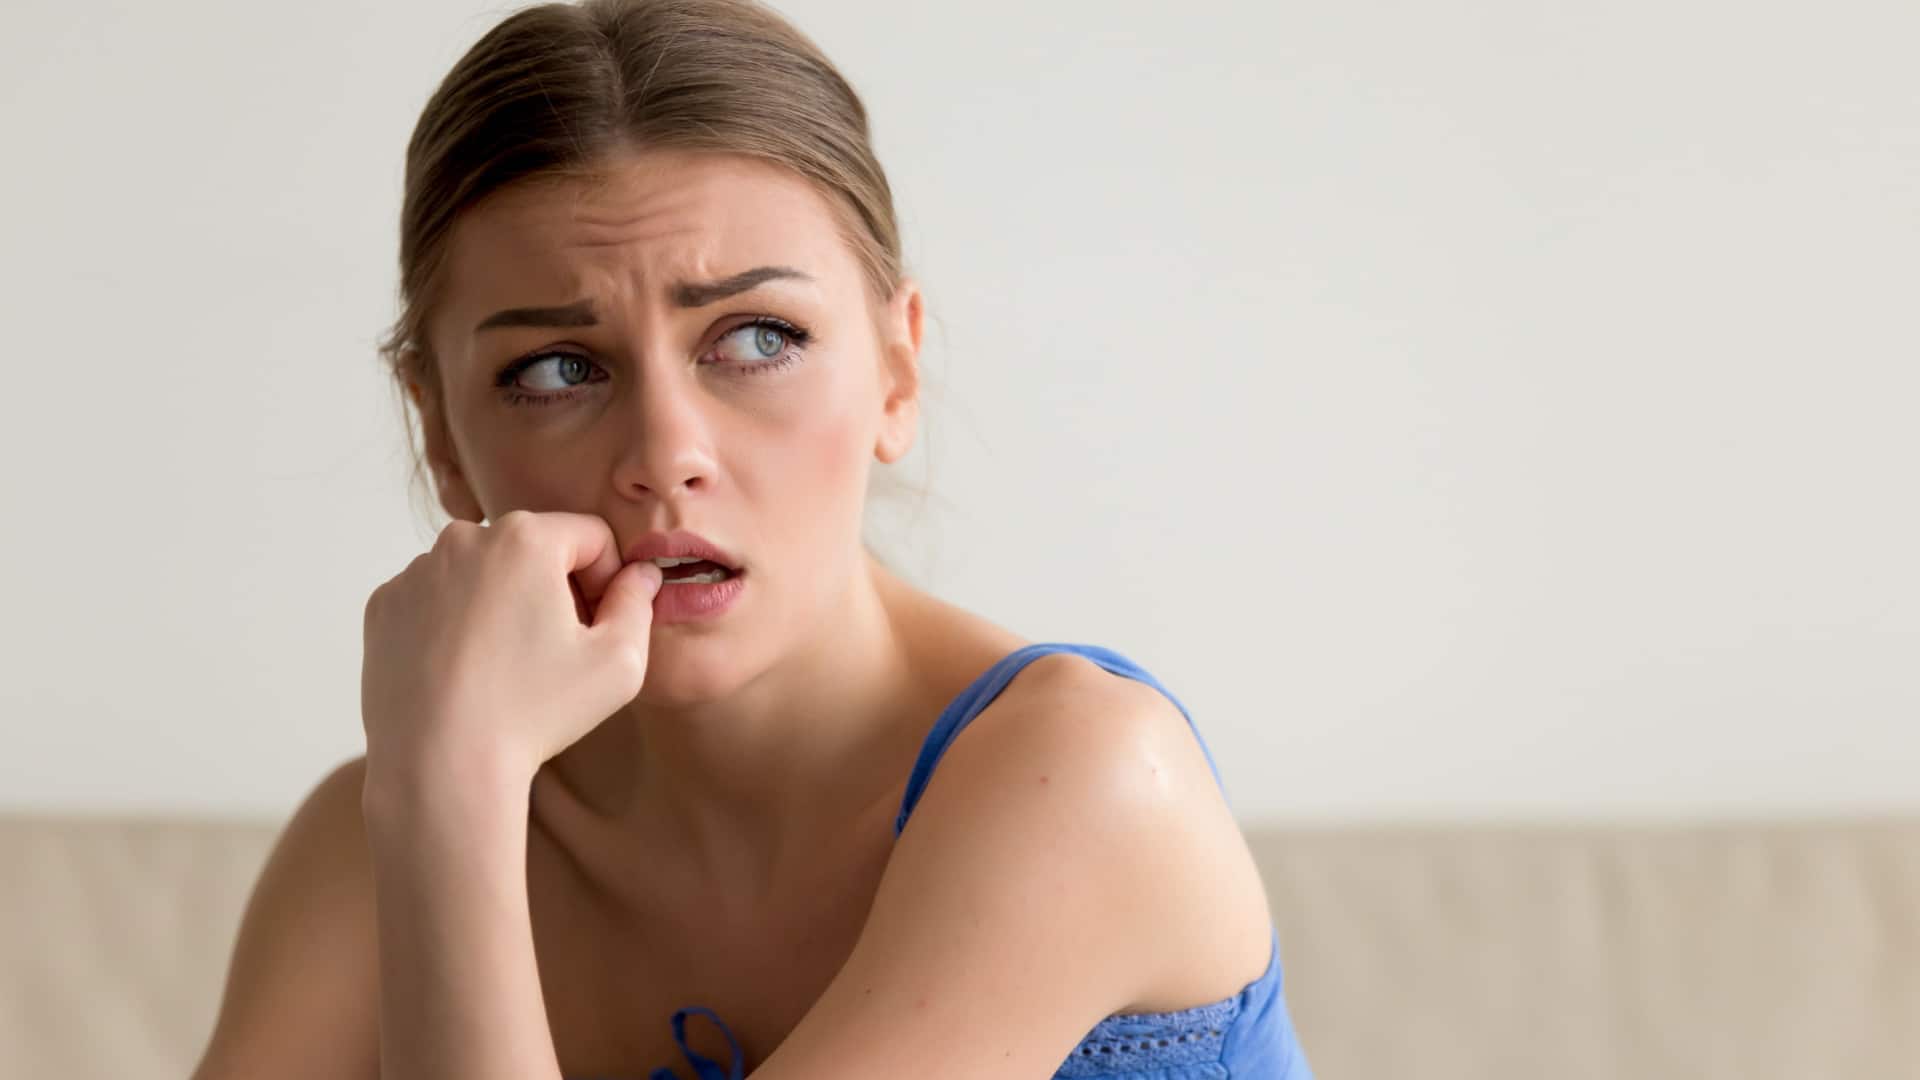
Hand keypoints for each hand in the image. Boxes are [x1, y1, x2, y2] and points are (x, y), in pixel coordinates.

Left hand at [360, 510, 664, 787]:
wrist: (440, 765)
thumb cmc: (535, 712)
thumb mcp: (619, 661)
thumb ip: (638, 602)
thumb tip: (639, 574)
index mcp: (526, 538)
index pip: (590, 536)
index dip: (606, 580)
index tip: (596, 626)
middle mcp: (463, 538)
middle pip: (532, 548)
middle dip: (551, 587)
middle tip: (553, 650)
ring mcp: (415, 571)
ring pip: (481, 571)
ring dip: (501, 602)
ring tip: (505, 665)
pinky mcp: (385, 605)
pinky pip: (436, 597)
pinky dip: (455, 623)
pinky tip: (465, 671)